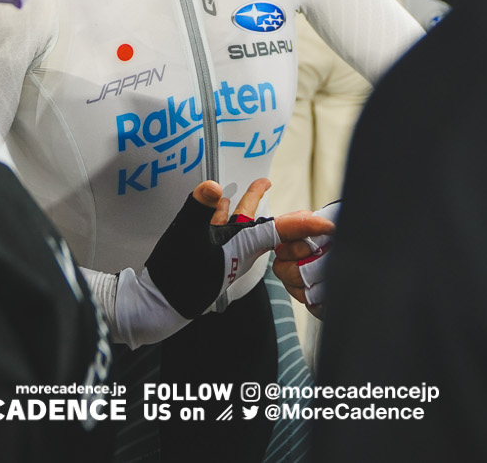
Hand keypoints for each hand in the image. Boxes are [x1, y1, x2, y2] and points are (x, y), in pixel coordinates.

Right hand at [145, 179, 333, 319]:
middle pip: (268, 226)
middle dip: (285, 215)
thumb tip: (213, 186)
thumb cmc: (177, 275)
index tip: (327, 223)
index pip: (280, 231)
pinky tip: (222, 201)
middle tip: (304, 205)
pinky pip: (223, 227)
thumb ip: (199, 209)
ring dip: (253, 204)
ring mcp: (223, 250)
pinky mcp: (207, 250)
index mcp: (242, 247)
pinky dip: (225, 211)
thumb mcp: (186, 237)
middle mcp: (237, 248)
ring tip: (262, 184)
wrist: (159, 303)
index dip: (304, 225)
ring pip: (245, 223)